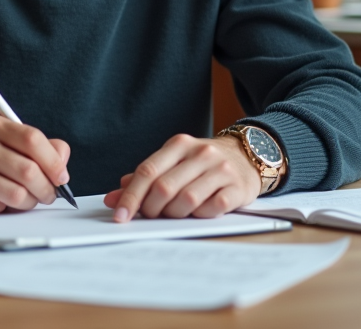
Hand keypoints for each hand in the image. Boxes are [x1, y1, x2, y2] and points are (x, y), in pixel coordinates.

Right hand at [0, 113, 70, 214]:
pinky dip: (7, 208)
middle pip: (28, 171)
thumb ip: (38, 145)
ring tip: (26, 197)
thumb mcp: (5, 139)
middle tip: (49, 193)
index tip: (61, 176)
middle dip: (47, 188)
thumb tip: (62, 160)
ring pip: (18, 195)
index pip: (32, 139)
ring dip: (30, 201)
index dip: (54, 161)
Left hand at [103, 134, 258, 221]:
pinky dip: (200, 215)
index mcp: (179, 145)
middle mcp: (200, 153)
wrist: (248, 156)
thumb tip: (113, 198)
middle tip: (150, 216)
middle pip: (164, 187)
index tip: (119, 216)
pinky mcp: (238, 188)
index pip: (147, 171)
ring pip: (187, 199)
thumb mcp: (174, 163)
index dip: (130, 196)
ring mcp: (221, 169)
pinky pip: (213, 208)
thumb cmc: (203, 164)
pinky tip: (199, 213)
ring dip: (174, 214)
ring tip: (173, 214)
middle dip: (151, 208)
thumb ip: (144, 179)